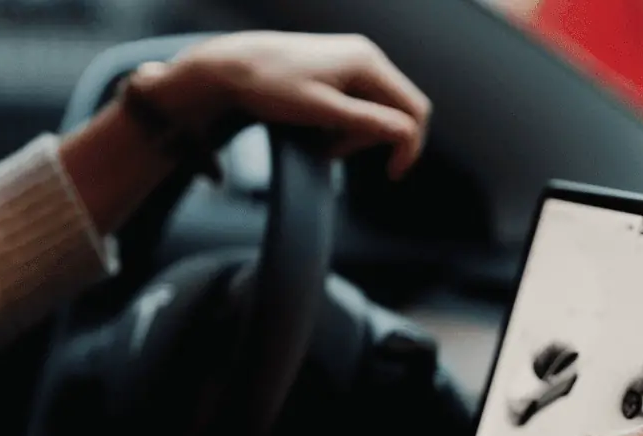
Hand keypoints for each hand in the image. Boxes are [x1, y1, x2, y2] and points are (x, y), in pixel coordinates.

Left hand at [138, 31, 431, 177]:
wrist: (229, 65)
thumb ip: (368, 122)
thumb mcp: (322, 111)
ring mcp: (352, 58)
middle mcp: (366, 54)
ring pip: (378, 107)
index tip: (391, 174)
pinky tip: (319, 126)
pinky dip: (345, 121)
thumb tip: (406, 135)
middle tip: (333, 153)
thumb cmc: (269, 85)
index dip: (409, 145)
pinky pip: (359, 100)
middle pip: (397, 109)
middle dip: (374, 139)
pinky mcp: (338, 65)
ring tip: (321, 141)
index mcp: (367, 62)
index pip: (413, 109)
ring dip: (357, 133)